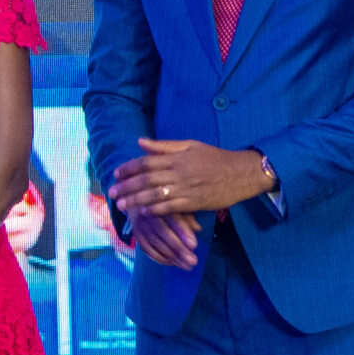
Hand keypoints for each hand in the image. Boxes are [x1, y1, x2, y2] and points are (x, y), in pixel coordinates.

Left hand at [111, 138, 273, 216]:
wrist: (242, 173)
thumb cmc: (215, 158)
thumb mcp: (191, 146)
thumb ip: (164, 146)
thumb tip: (140, 141)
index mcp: (177, 157)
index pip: (147, 161)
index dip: (129, 168)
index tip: (116, 173)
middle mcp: (179, 172)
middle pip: (147, 179)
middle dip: (127, 186)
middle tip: (112, 192)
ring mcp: (187, 188)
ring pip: (155, 194)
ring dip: (136, 200)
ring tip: (122, 204)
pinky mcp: (195, 202)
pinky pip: (171, 207)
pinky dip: (155, 210)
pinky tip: (143, 213)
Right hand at [132, 209, 201, 269]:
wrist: (140, 205)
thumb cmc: (165, 206)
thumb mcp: (178, 207)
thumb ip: (188, 217)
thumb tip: (198, 228)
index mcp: (161, 204)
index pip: (173, 218)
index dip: (183, 232)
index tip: (194, 245)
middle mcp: (148, 214)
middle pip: (164, 233)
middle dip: (179, 249)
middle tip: (193, 261)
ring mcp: (141, 226)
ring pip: (156, 244)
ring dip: (172, 257)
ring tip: (187, 266)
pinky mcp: (137, 237)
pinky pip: (148, 250)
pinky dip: (160, 258)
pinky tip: (173, 263)